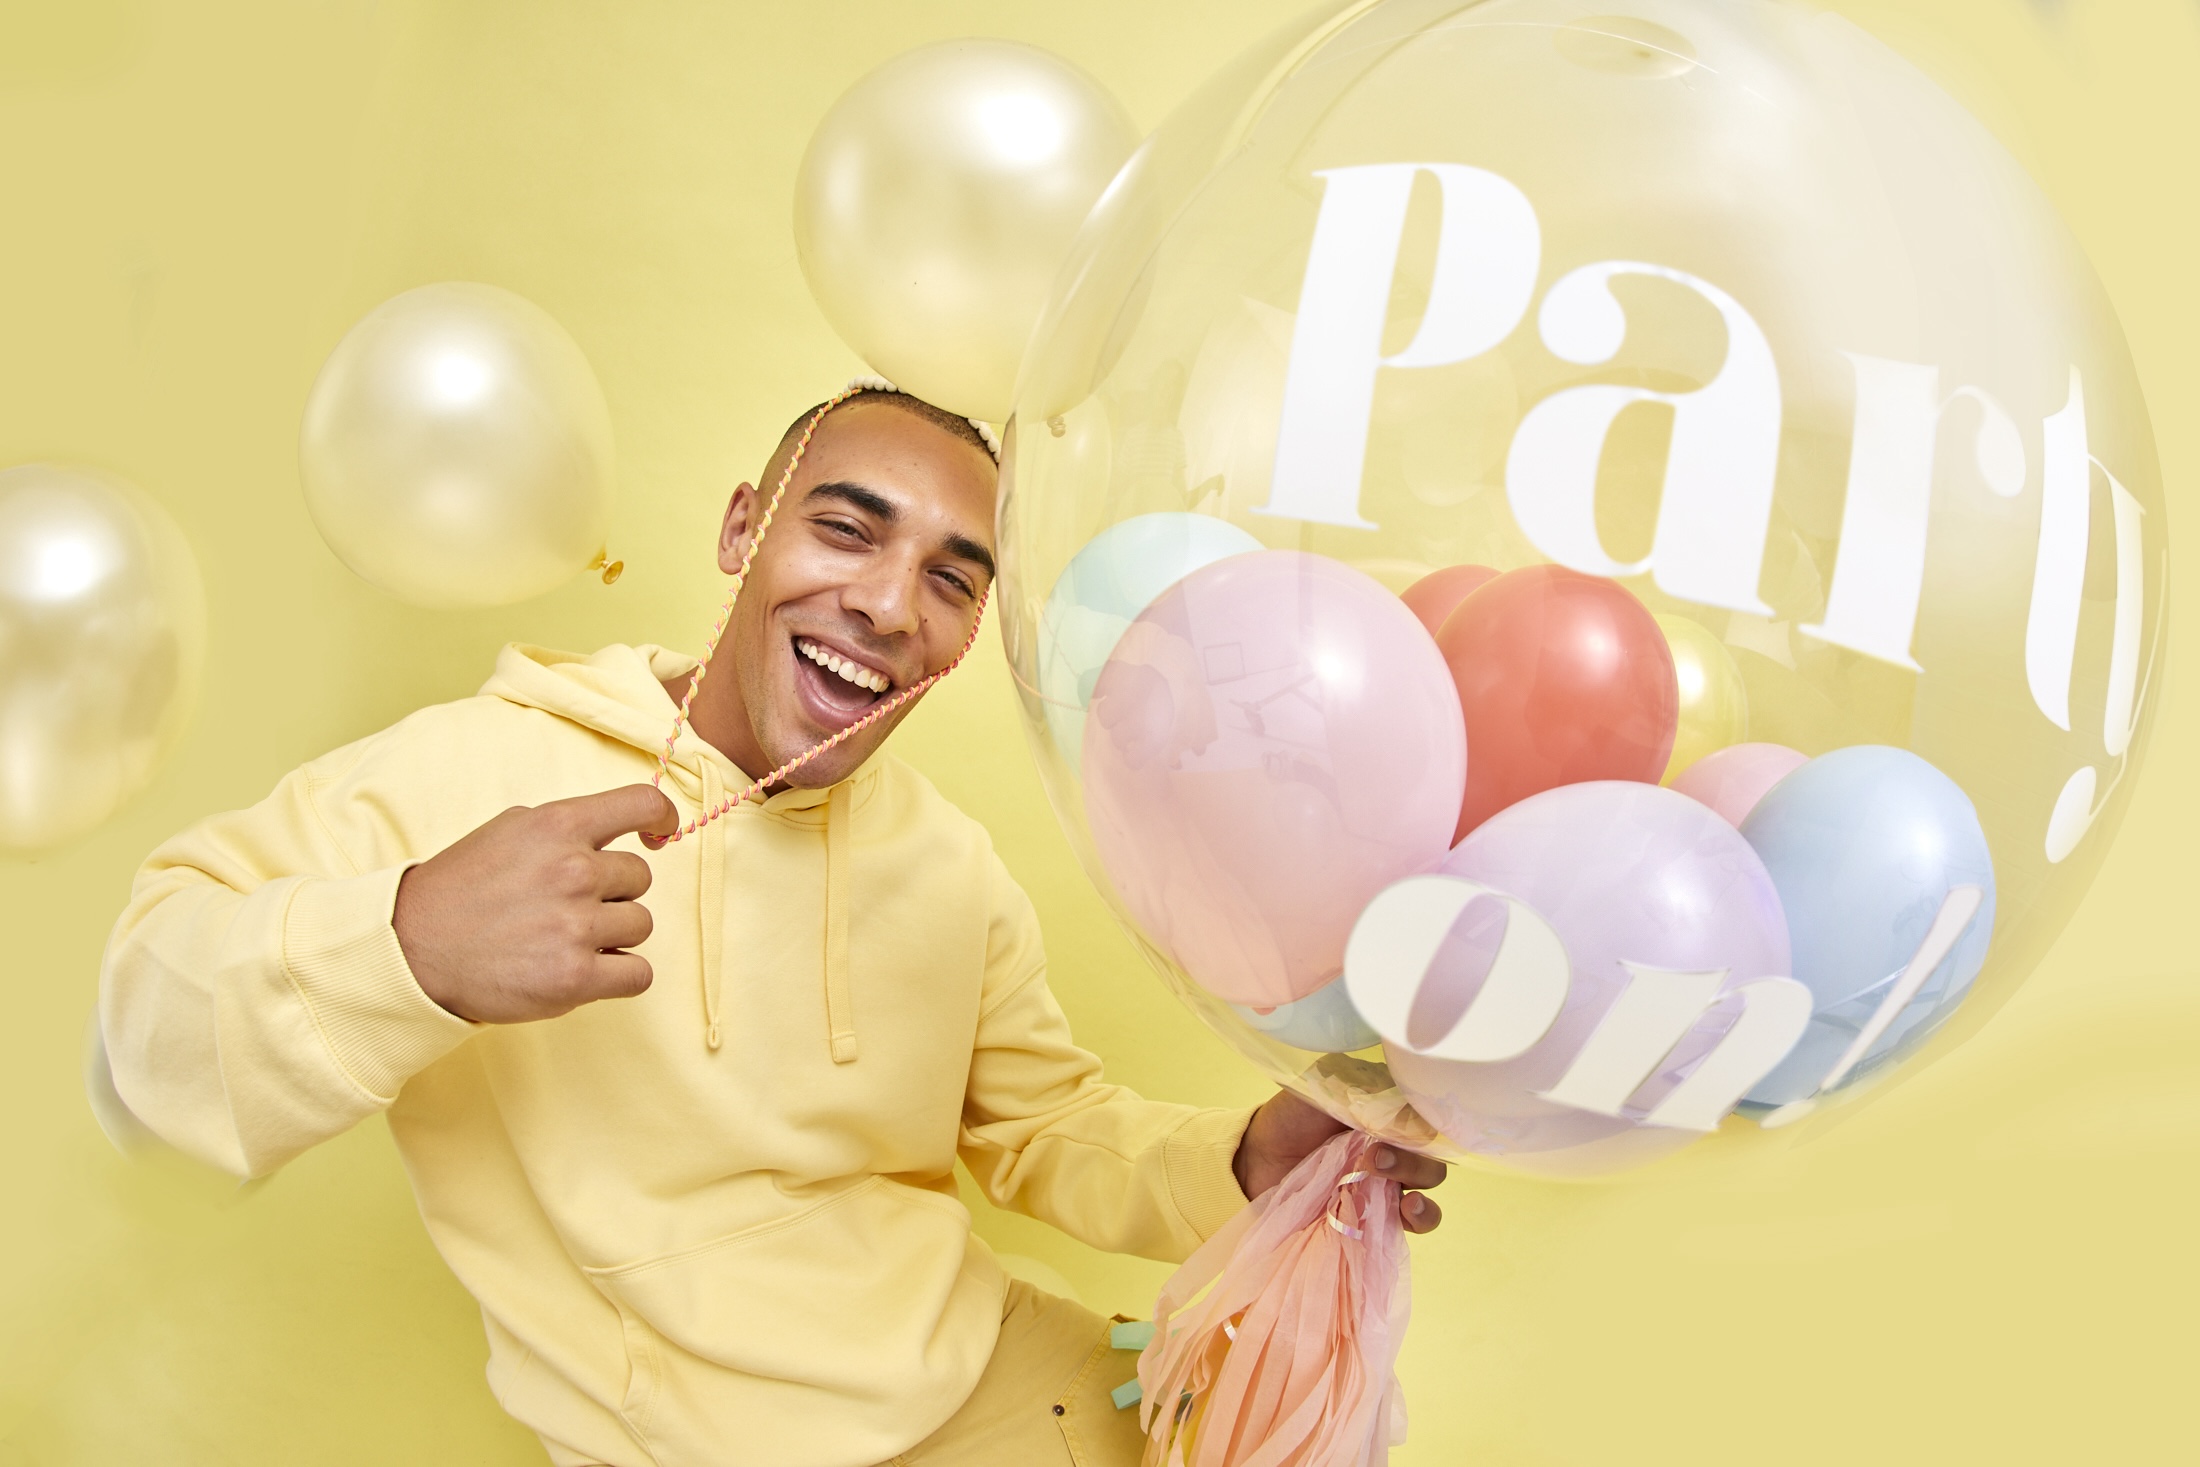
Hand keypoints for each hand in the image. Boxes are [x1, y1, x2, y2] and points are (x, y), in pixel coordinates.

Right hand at [393, 784, 677, 1023]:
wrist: (412, 949)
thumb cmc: (462, 890)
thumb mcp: (509, 832)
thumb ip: (567, 829)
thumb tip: (624, 826)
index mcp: (558, 826)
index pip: (643, 804)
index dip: (662, 818)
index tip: (658, 835)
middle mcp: (572, 871)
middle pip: (640, 879)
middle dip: (612, 894)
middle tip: (566, 907)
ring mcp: (575, 926)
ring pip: (641, 926)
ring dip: (612, 935)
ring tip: (564, 939)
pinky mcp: (575, 978)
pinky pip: (638, 974)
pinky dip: (619, 976)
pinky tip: (584, 969)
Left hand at [1232, 1089, 1447, 1234]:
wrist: (1255, 1159)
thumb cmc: (1293, 1117)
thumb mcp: (1324, 1089)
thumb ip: (1361, 1090)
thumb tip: (1396, 1095)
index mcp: (1388, 1116)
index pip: (1426, 1121)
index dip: (1424, 1126)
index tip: (1398, 1128)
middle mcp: (1395, 1150)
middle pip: (1429, 1160)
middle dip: (1412, 1164)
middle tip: (1374, 1159)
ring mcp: (1386, 1186)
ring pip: (1426, 1194)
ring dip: (1425, 1201)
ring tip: (1407, 1204)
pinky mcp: (1373, 1218)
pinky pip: (1407, 1225)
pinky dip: (1416, 1222)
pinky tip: (1404, 1218)